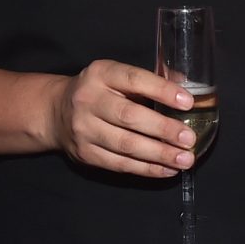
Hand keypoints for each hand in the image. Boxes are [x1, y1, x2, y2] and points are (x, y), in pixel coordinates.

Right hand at [44, 59, 196, 176]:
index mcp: (101, 74)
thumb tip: (186, 86)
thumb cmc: (99, 92)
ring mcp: (84, 129)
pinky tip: (167, 169)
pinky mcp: (85, 153)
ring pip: (125, 145)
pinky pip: (120, 164)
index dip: (162, 91)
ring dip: (159, 154)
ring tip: (185, 160)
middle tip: (188, 139)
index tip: (187, 102)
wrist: (56, 112)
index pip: (134, 80)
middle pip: (129, 116)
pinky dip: (146, 169)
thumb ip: (149, 79)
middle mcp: (89, 100)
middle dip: (163, 129)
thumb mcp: (116, 76)